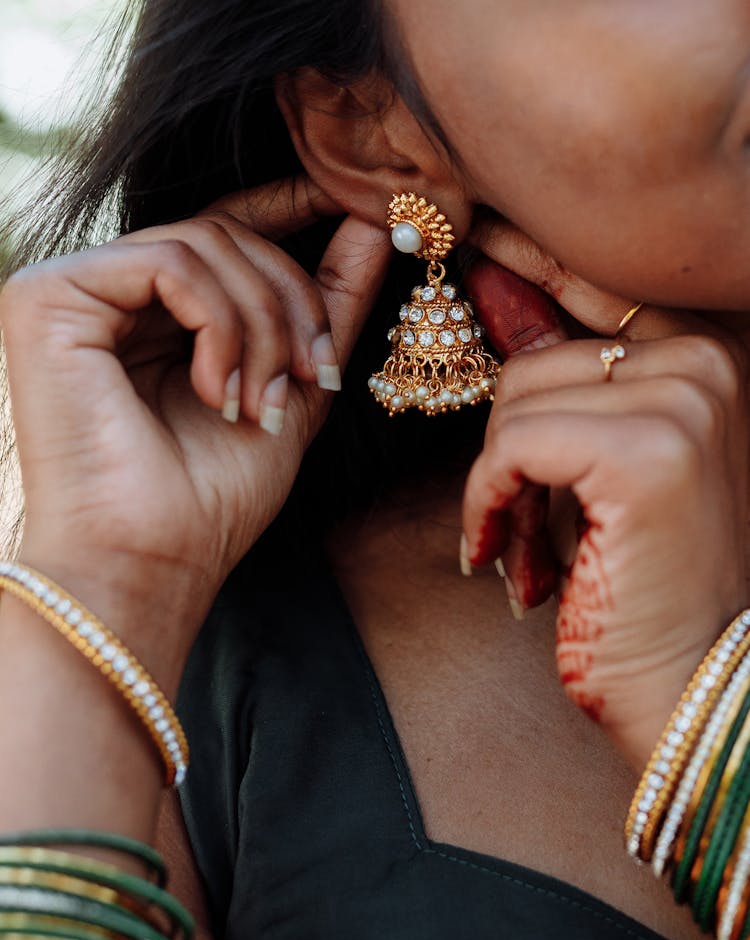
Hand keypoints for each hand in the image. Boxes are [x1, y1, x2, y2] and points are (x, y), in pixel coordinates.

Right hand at [0, 176, 390, 647]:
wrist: (150, 562)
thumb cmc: (212, 499)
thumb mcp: (294, 388)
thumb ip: (329, 304)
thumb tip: (376, 222)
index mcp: (154, 314)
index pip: (223, 230)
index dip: (290, 209)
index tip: (361, 208)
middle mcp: (108, 292)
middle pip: (226, 232)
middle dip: (293, 300)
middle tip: (313, 374)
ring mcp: (73, 289)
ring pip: (205, 242)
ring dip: (263, 324)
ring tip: (261, 405)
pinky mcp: (47, 295)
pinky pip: (169, 262)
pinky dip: (219, 326)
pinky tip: (217, 392)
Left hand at [460, 223, 748, 768]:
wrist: (685, 677)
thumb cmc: (637, 578)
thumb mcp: (599, 462)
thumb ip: (559, 375)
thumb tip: (487, 277)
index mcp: (709, 352)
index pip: (596, 281)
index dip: (526, 260)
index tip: (472, 235)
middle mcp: (710, 359)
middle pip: (534, 359)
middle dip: (507, 448)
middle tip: (519, 521)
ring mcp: (687, 398)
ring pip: (517, 401)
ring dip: (500, 486)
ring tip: (527, 545)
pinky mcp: (647, 450)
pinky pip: (512, 445)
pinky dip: (490, 502)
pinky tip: (507, 553)